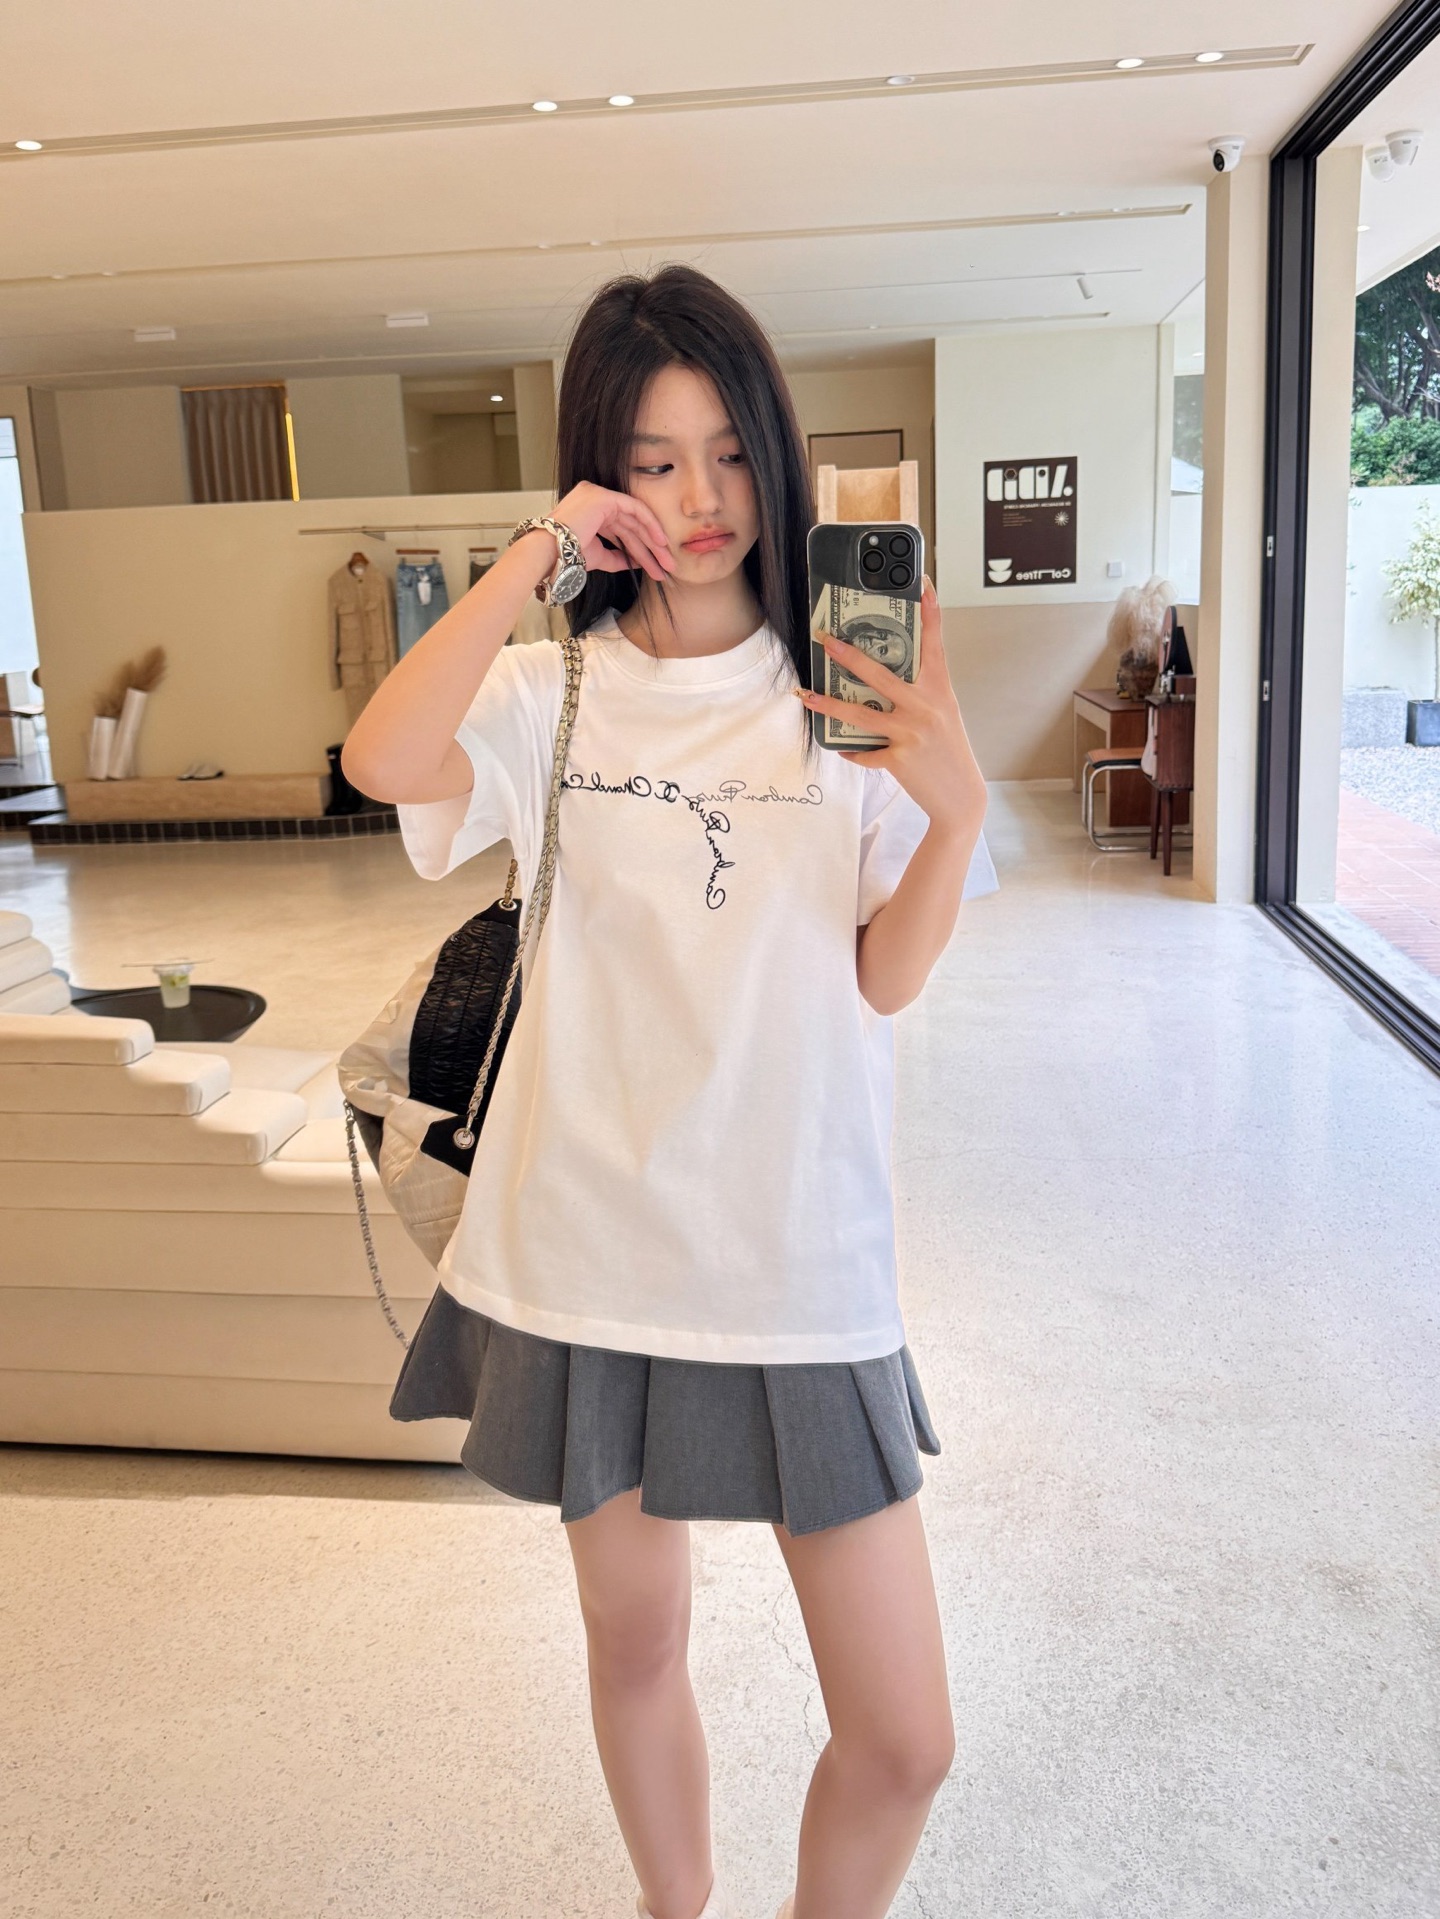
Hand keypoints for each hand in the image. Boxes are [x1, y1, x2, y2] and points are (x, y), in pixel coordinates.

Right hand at [551, 481, 672, 581]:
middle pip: (631, 526)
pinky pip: (635, 509)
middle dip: (650, 548)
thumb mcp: (597, 556)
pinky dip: (650, 525)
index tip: (654, 563)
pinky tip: (660, 542)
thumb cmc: (565, 554)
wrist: (549, 552)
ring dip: (653, 542)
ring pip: (636, 520)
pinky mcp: (605, 497)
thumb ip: (616, 557)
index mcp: (591, 511)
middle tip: (666, 566)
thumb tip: (634, 563)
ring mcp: (599, 495)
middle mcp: (595, 498)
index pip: (622, 528)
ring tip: (666, 562)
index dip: (640, 547)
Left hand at [796, 577, 981, 830]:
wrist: (961, 797)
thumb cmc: (949, 751)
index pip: (934, 644)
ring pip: (860, 713)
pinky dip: (853, 750)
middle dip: (848, 656)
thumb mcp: (942, 714)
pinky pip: (865, 752)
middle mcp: (926, 707)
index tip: (923, 585)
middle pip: (880, 674)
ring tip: (806, 695)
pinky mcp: (899, 759)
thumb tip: (880, 680)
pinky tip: (844, 748)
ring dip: (828, 703)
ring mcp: (911, 733)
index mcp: (940, 690)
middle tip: (825, 640)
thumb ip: (919, 695)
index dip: (929, 613)